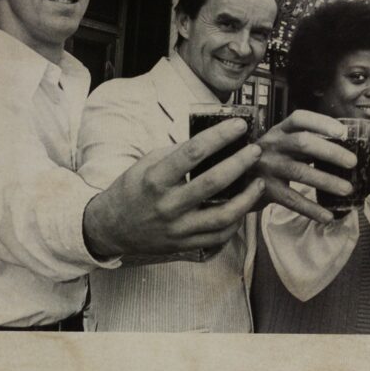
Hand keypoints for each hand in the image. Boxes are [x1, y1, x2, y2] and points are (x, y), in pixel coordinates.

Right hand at [83, 118, 265, 256]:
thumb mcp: (146, 164)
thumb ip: (177, 153)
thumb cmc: (132, 190)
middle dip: (240, 163)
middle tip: (255, 150)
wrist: (110, 228)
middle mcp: (168, 205)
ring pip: (222, 215)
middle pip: (214, 182)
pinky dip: (236, 221)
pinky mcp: (185, 245)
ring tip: (259, 181)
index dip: (219, 136)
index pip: (193, 152)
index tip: (238, 125)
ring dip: (247, 197)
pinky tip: (244, 206)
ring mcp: (178, 228)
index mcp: (155, 179)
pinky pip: (219, 236)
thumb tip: (212, 138)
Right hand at [253, 109, 357, 222]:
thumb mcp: (281, 144)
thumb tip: (343, 149)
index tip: (342, 132)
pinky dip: (311, 209)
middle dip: (331, 152)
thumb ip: (305, 143)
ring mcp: (267, 167)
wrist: (234, 178)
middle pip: (303, 143)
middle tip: (352, 162)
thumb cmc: (269, 158)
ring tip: (347, 189)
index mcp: (279, 130)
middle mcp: (272, 145)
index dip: (321, 122)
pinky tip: (328, 216)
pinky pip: (292, 200)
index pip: (300, 119)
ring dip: (327, 181)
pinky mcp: (265, 190)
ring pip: (300, 172)